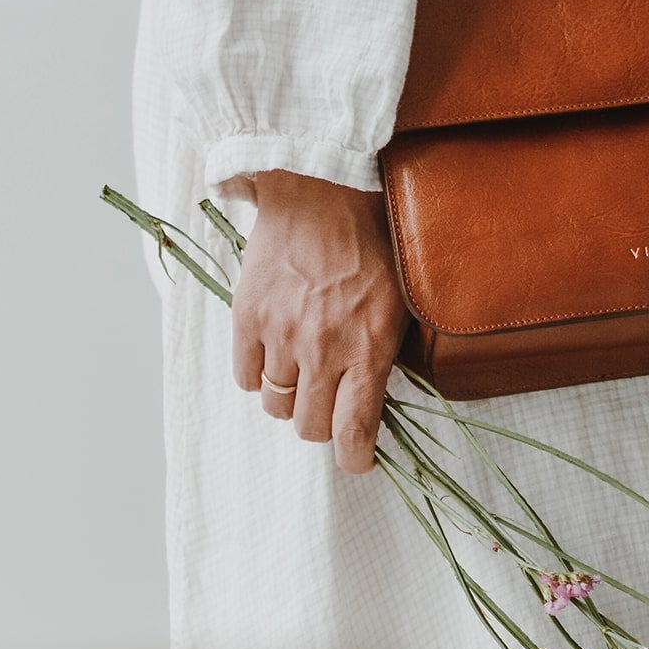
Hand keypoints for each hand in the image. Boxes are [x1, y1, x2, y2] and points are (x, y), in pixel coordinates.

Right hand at [231, 170, 410, 473]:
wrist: (322, 189)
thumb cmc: (372, 239)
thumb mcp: (401, 300)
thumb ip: (386, 352)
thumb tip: (376, 397)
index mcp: (369, 348)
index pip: (354, 431)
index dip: (355, 457)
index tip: (357, 460)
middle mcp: (324, 350)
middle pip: (309, 427)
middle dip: (320, 425)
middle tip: (327, 404)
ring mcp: (282, 335)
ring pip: (276, 405)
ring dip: (290, 398)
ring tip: (300, 373)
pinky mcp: (248, 317)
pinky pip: (247, 377)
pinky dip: (259, 375)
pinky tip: (273, 354)